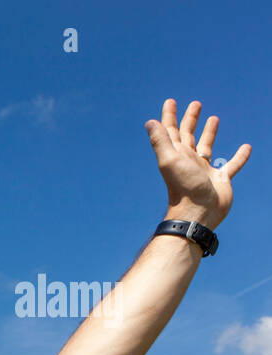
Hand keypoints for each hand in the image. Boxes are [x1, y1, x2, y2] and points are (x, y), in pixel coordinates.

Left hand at [145, 99, 250, 229]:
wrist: (198, 213)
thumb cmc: (184, 187)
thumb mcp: (170, 161)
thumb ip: (161, 141)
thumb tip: (150, 122)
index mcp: (176, 155)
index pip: (171, 131)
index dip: (169, 116)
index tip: (170, 101)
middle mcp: (189, 160)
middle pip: (189, 135)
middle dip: (190, 119)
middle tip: (195, 104)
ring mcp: (204, 170)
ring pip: (207, 147)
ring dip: (209, 133)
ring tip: (214, 118)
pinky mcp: (221, 179)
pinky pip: (232, 165)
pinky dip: (239, 156)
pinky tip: (246, 147)